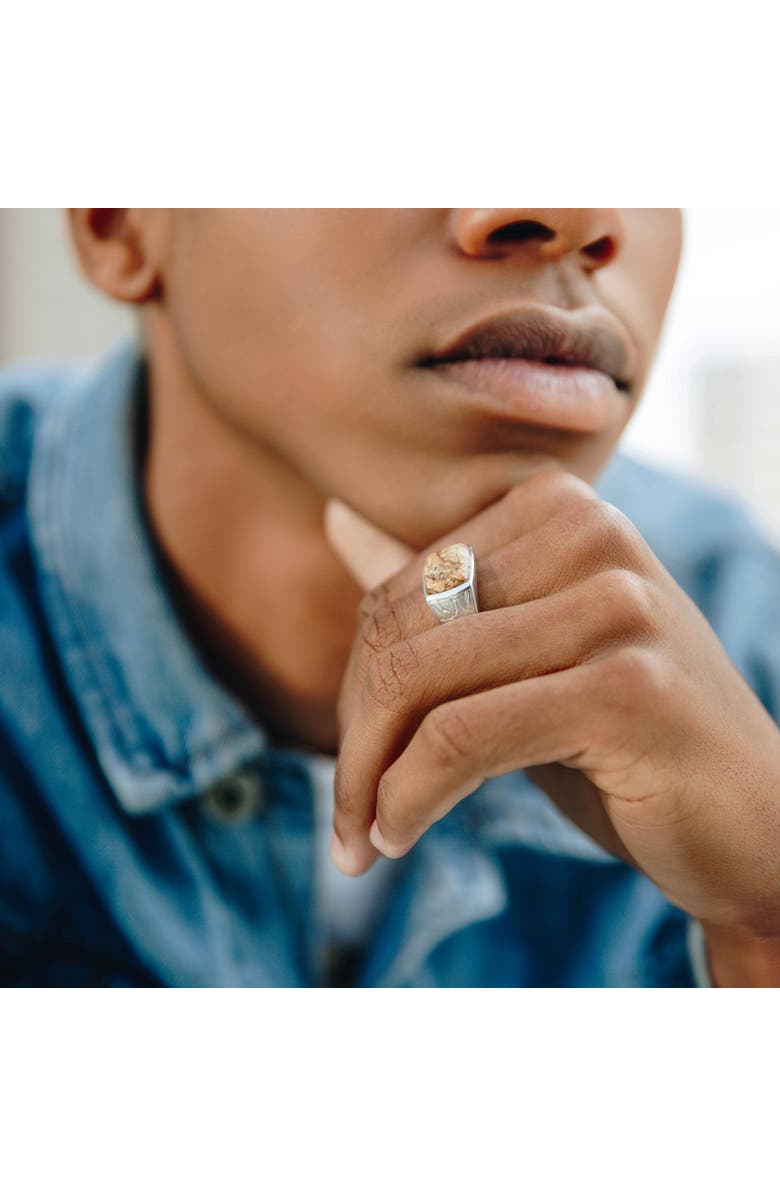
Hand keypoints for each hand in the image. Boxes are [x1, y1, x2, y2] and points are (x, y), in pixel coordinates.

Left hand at [325, 470, 779, 980]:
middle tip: (346, 812)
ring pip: (422, 681)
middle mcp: (593, 534)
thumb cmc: (626, 737)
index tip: (355, 758)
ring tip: (363, 836)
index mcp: (560, 510)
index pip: (398, 585)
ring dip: (369, 776)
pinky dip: (410, 797)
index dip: (355, 684)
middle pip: (401, 628)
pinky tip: (397, 836)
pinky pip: (462, 738)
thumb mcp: (522, 655)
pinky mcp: (626, 687)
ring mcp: (617, 605)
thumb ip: (439, 588)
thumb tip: (340, 517)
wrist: (753, 821)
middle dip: (355, 735)